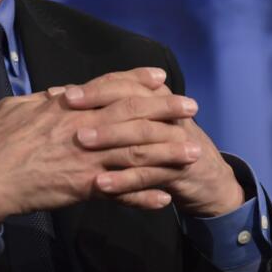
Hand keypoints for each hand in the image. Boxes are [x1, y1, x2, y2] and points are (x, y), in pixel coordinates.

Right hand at [0, 67, 201, 222]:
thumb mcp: (16, 108)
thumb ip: (41, 100)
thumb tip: (58, 94)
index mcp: (68, 107)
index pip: (110, 86)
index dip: (137, 79)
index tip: (160, 77)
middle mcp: (83, 128)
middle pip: (133, 114)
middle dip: (166, 110)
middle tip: (192, 107)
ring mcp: (86, 158)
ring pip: (135, 152)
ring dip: (168, 153)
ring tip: (194, 153)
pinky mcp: (83, 187)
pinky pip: (121, 192)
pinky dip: (143, 196)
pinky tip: (165, 198)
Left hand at [66, 85, 245, 218]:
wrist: (207, 177)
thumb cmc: (165, 146)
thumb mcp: (144, 122)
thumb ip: (113, 108)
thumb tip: (67, 96)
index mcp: (156, 98)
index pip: (124, 85)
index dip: (95, 88)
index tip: (64, 93)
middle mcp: (167, 114)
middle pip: (131, 105)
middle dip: (98, 106)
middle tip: (68, 109)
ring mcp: (175, 142)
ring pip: (139, 137)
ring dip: (109, 138)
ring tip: (81, 143)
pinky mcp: (179, 170)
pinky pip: (148, 174)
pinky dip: (124, 180)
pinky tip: (102, 185)